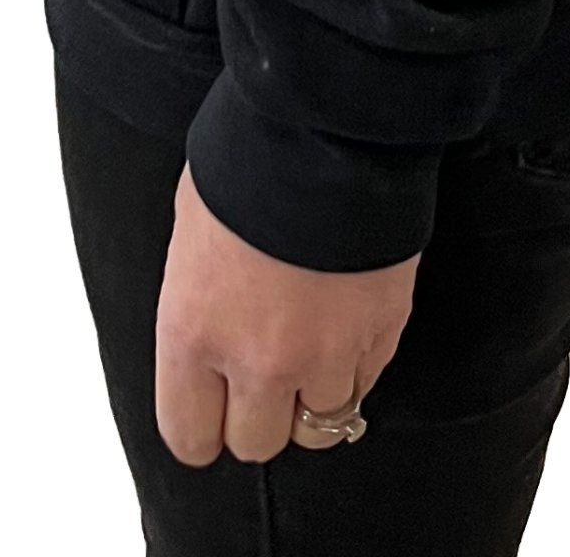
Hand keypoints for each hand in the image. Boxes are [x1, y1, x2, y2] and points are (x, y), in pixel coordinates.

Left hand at [154, 165, 418, 466]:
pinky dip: (355, 367)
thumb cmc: (249, 160)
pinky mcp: (381, 336)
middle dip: (257, 413)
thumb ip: (197, 300)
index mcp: (193, 331)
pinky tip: (345, 322)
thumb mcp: (192, 227)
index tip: (209, 408)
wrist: (329, 125)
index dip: (200, 424)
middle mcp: (257, 359)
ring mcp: (325, 355)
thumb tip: (208, 331)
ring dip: (312, 396)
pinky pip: (365, 385)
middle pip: (256, 444)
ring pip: (319, 426)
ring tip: (311, 349)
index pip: (188, 435)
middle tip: (262, 371)